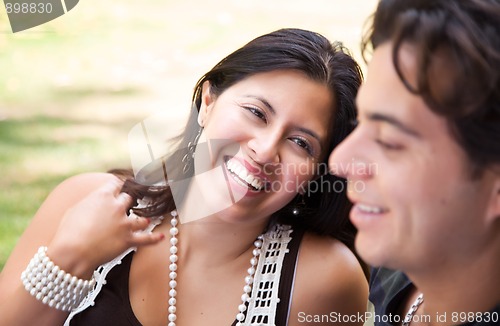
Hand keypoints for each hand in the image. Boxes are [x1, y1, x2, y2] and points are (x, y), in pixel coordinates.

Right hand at [47, 179, 163, 276]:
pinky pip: (147, 239)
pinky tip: (161, 237)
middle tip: (128, 203)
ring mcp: (125, 223)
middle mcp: (116, 207)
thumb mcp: (74, 210)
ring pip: (141, 217)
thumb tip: (93, 203)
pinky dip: (154, 239)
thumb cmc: (67, 232)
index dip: (118, 185)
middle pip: (128, 199)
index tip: (119, 185)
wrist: (72, 253)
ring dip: (142, 219)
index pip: (115, 184)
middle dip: (127, 202)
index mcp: (102, 196)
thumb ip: (88, 203)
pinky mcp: (129, 240)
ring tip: (144, 219)